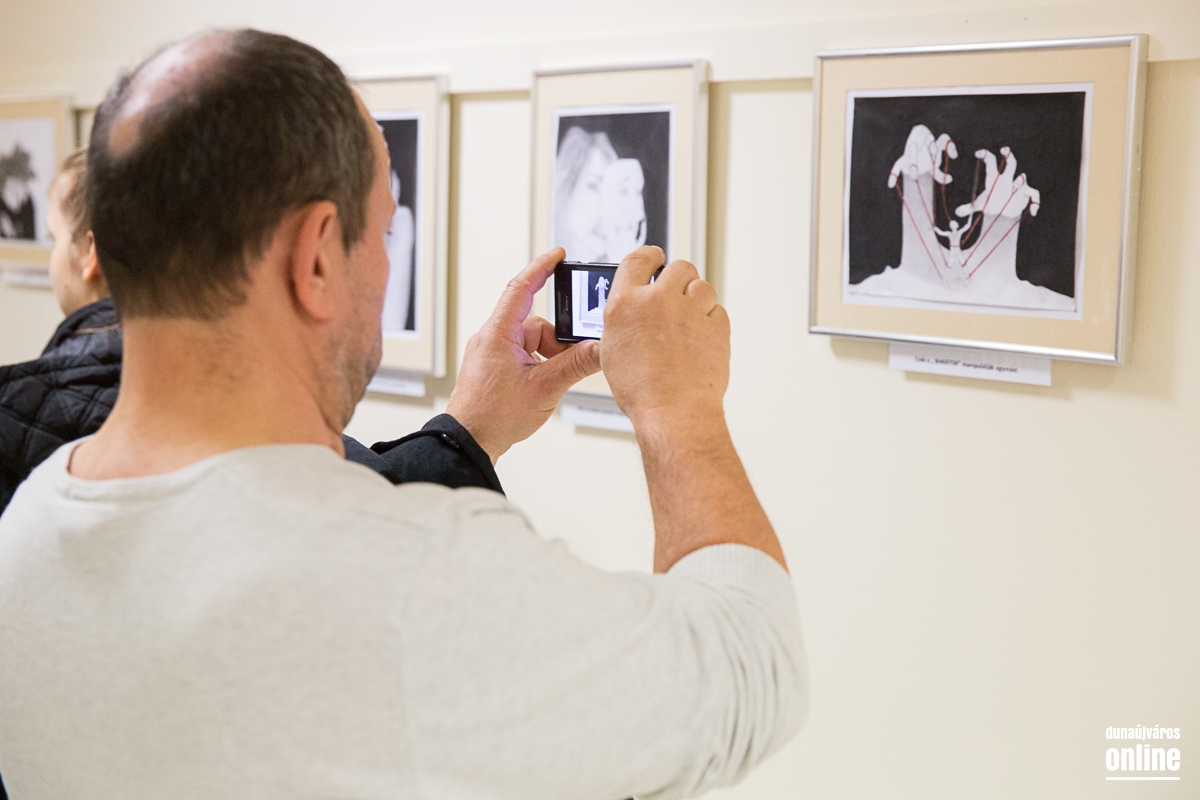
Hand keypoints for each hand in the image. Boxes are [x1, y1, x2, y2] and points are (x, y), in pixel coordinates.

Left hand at [447, 248, 600, 462]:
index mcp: (498, 333)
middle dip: (556, 342)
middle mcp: (492, 339)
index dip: (541, 268)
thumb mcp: (544, 388)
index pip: (521, 288)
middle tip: (570, 359)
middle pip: (536, 324)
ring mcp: (492, 354)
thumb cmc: (493, 416)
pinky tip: (542, 388)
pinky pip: (524, 357)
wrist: (468, 442)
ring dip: (548, 359)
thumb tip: (601, 348)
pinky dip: (539, 368)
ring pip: (532, 343)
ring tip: (551, 384)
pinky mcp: (494, 369)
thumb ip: (576, 365)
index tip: (557, 255)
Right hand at [600, 246, 728, 432]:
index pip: (637, 259)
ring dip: (697, 299)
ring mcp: (690, 310)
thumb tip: (632, 312)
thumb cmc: (641, 391)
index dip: (649, 255)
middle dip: (680, 279)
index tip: (656, 256)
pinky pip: (717, 311)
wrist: (674, 411)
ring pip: (702, 287)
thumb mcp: (614, 352)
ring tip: (689, 324)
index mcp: (624, 304)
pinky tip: (700, 341)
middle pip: (678, 267)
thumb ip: (624, 322)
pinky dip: (711, 321)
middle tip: (678, 295)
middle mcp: (657, 300)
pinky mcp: (716, 325)